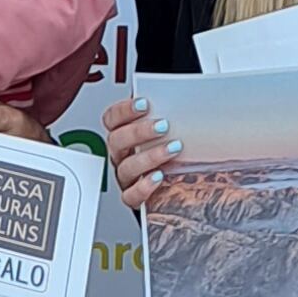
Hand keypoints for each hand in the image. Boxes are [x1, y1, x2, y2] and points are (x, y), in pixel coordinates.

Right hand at [102, 95, 172, 210]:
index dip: (124, 110)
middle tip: (163, 126)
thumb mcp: (168, 129)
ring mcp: (127, 177)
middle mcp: (122, 155)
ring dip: (149, 156)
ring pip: (126, 167)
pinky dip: (144, 187)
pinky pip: (131, 195)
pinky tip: (159, 177)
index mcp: (124, 135)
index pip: (112, 119)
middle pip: (116, 141)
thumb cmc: (170, 152)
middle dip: (139, 131)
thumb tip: (184, 99)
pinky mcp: (134, 197)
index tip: (144, 103)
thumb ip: (168, 114)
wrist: (176, 186)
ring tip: (173, 149)